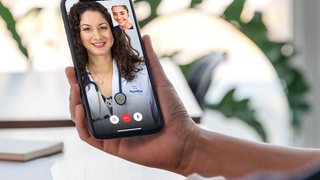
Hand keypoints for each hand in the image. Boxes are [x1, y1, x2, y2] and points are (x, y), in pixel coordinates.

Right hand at [66, 35, 199, 174]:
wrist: (183, 138)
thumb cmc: (173, 112)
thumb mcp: (160, 82)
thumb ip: (150, 61)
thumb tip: (145, 38)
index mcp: (123, 101)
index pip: (99, 88)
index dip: (86, 76)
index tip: (78, 64)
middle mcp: (115, 114)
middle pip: (87, 102)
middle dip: (75, 87)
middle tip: (72, 74)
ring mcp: (112, 129)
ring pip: (84, 118)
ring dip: (74, 103)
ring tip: (75, 89)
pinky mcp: (111, 144)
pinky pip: (89, 136)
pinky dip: (81, 124)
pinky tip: (81, 109)